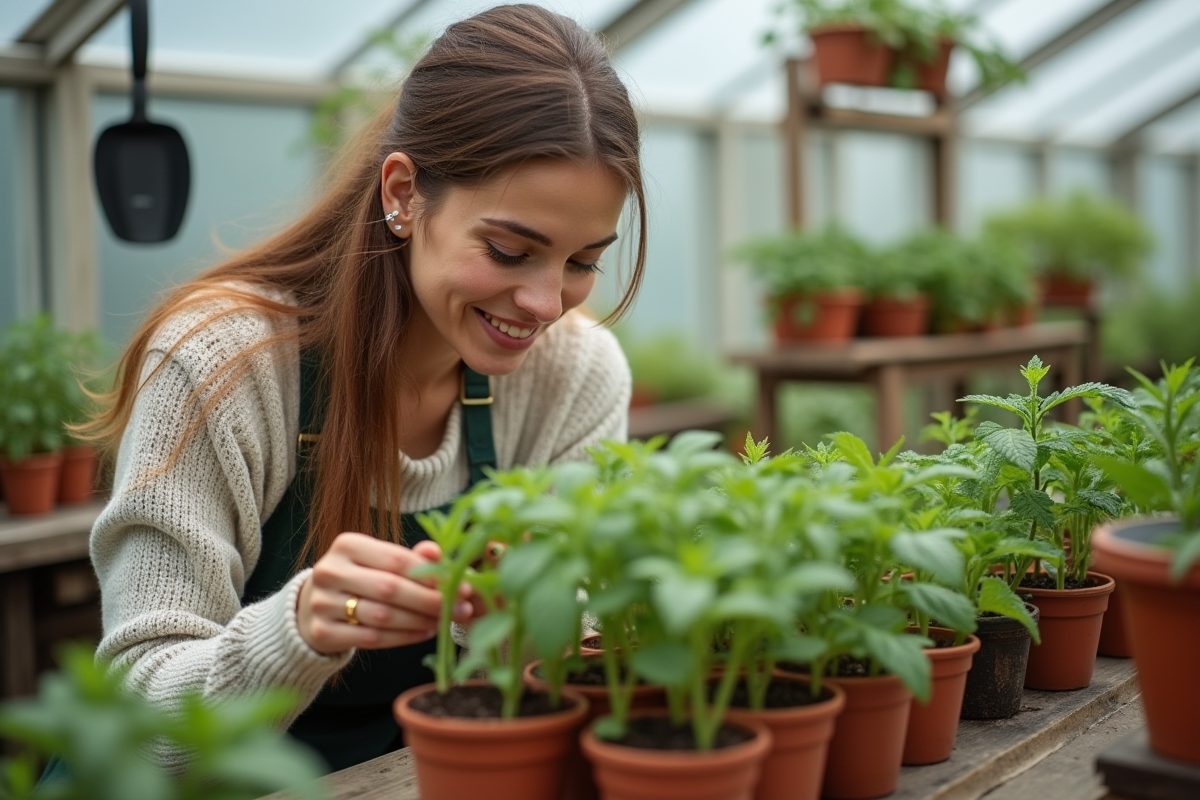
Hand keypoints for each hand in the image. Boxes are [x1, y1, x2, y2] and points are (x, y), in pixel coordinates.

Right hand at [295, 532, 475, 654]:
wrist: (312, 607)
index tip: (460, 585)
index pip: (397, 559)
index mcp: (346, 544)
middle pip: (390, 589)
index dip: (431, 575)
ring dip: (421, 621)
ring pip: (383, 616)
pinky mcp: (322, 632)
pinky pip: (372, 639)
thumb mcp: (379, 560)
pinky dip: (404, 637)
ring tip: (446, 621)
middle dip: (431, 600)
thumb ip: (410, 557)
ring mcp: (322, 603)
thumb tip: (438, 552)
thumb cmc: (358, 578)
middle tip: (460, 608)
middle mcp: (329, 571)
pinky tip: (424, 633)